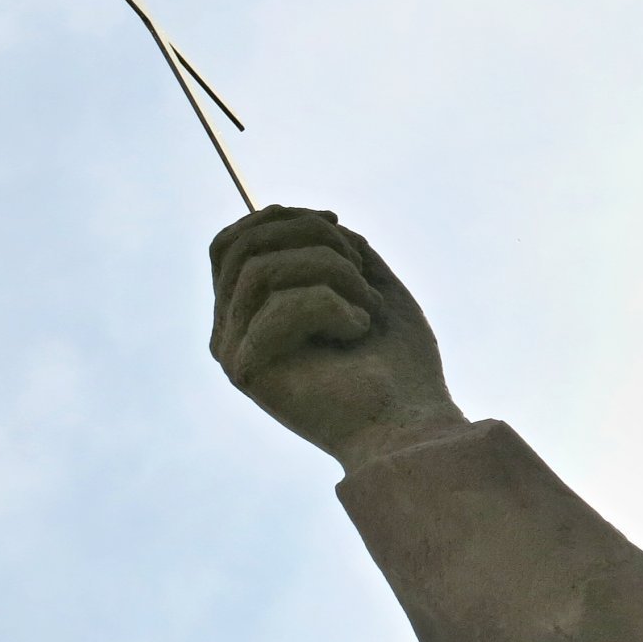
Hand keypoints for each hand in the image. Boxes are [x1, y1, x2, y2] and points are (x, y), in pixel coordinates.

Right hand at [210, 205, 464, 471]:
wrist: (412, 424)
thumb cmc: (399, 364)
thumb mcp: (370, 285)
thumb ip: (333, 248)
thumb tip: (305, 217)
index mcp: (251, 314)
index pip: (231, 243)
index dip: (277, 218)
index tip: (336, 222)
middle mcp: (230, 333)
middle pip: (242, 245)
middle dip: (313, 236)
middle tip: (364, 268)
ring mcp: (232, 352)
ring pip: (263, 268)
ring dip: (335, 272)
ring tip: (368, 309)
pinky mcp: (245, 370)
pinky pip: (283, 303)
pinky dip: (336, 305)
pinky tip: (358, 333)